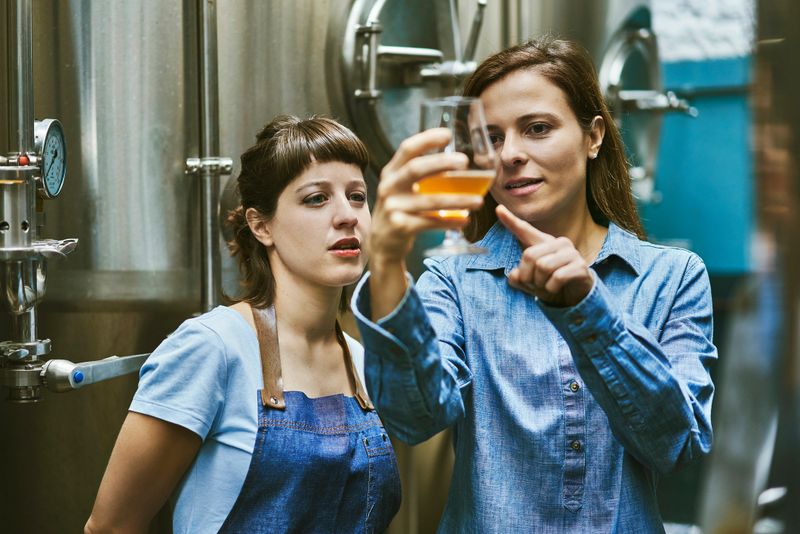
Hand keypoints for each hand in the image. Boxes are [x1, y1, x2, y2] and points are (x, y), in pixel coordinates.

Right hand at [369, 128, 483, 266]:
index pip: (407, 149)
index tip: (448, 135)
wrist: (382, 244)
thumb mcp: (402, 188)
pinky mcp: (400, 227)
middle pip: (416, 168)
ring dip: (457, 200)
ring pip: (430, 200)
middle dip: (442, 163)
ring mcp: (393, 207)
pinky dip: (449, 221)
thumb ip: (420, 175)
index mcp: (391, 172)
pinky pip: (430, 222)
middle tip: (465, 161)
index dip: (426, 139)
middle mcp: (389, 187)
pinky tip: (464, 220)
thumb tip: (456, 163)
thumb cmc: (399, 210)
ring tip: (478, 201)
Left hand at [496, 204, 593, 306]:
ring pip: (543, 266)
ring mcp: (572, 253)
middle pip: (529, 255)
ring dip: (540, 283)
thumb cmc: (549, 283)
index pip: (525, 230)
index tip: (498, 209)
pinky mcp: (580, 266)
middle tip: (534, 285)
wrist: (575, 296)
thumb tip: (515, 275)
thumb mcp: (530, 281)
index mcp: (544, 242)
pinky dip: (551, 288)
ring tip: (544, 287)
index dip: (511, 221)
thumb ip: (518, 278)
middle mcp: (559, 243)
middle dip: (527, 276)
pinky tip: (554, 289)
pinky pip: (557, 277)